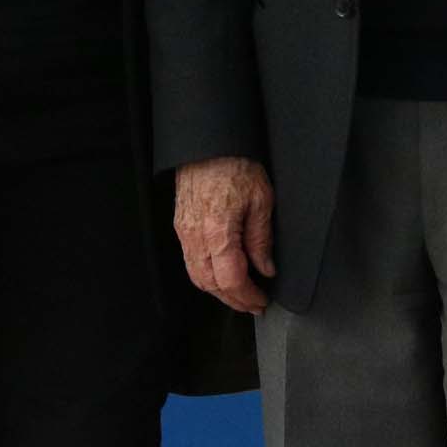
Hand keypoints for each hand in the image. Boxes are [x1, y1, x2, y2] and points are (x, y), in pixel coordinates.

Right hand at [174, 156, 276, 313]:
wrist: (209, 143)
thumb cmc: (235, 165)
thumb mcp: (261, 200)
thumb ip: (262, 239)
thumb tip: (266, 268)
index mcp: (219, 232)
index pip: (231, 281)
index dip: (247, 297)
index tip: (261, 301)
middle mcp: (196, 237)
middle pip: (211, 285)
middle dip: (233, 300)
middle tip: (253, 304)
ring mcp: (185, 233)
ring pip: (197, 277)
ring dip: (218, 291)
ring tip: (238, 294)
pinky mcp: (181, 226)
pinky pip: (190, 262)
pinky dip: (206, 276)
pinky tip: (221, 274)